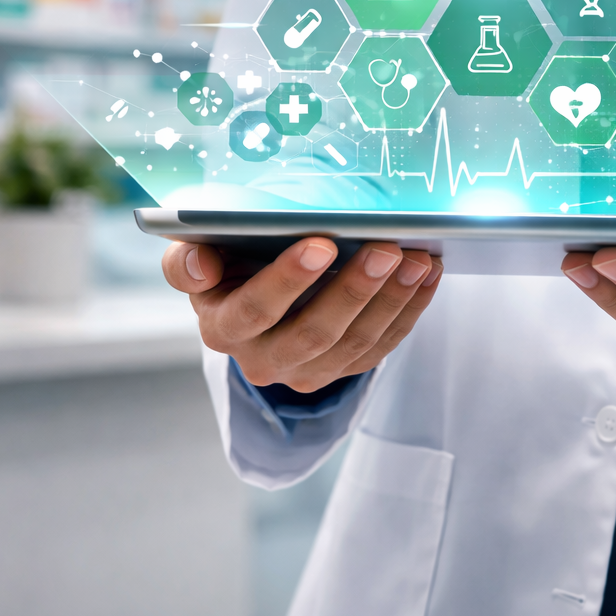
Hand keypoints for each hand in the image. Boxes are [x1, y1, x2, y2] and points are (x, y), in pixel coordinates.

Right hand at [162, 239, 442, 392]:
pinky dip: (409, 310)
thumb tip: (198, 261)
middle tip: (387, 248)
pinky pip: (381, 347)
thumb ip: (187, 261)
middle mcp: (263, 360)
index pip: (254, 311)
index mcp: (224, 329)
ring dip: (392, 300)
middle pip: (314, 333)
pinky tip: (428, 275)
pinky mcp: (342, 371)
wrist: (248, 306)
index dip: (287, 281)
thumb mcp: (197, 260)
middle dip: (354, 290)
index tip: (322, 244)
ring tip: (418, 258)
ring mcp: (307, 372)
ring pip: (355, 344)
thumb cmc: (225, 268)